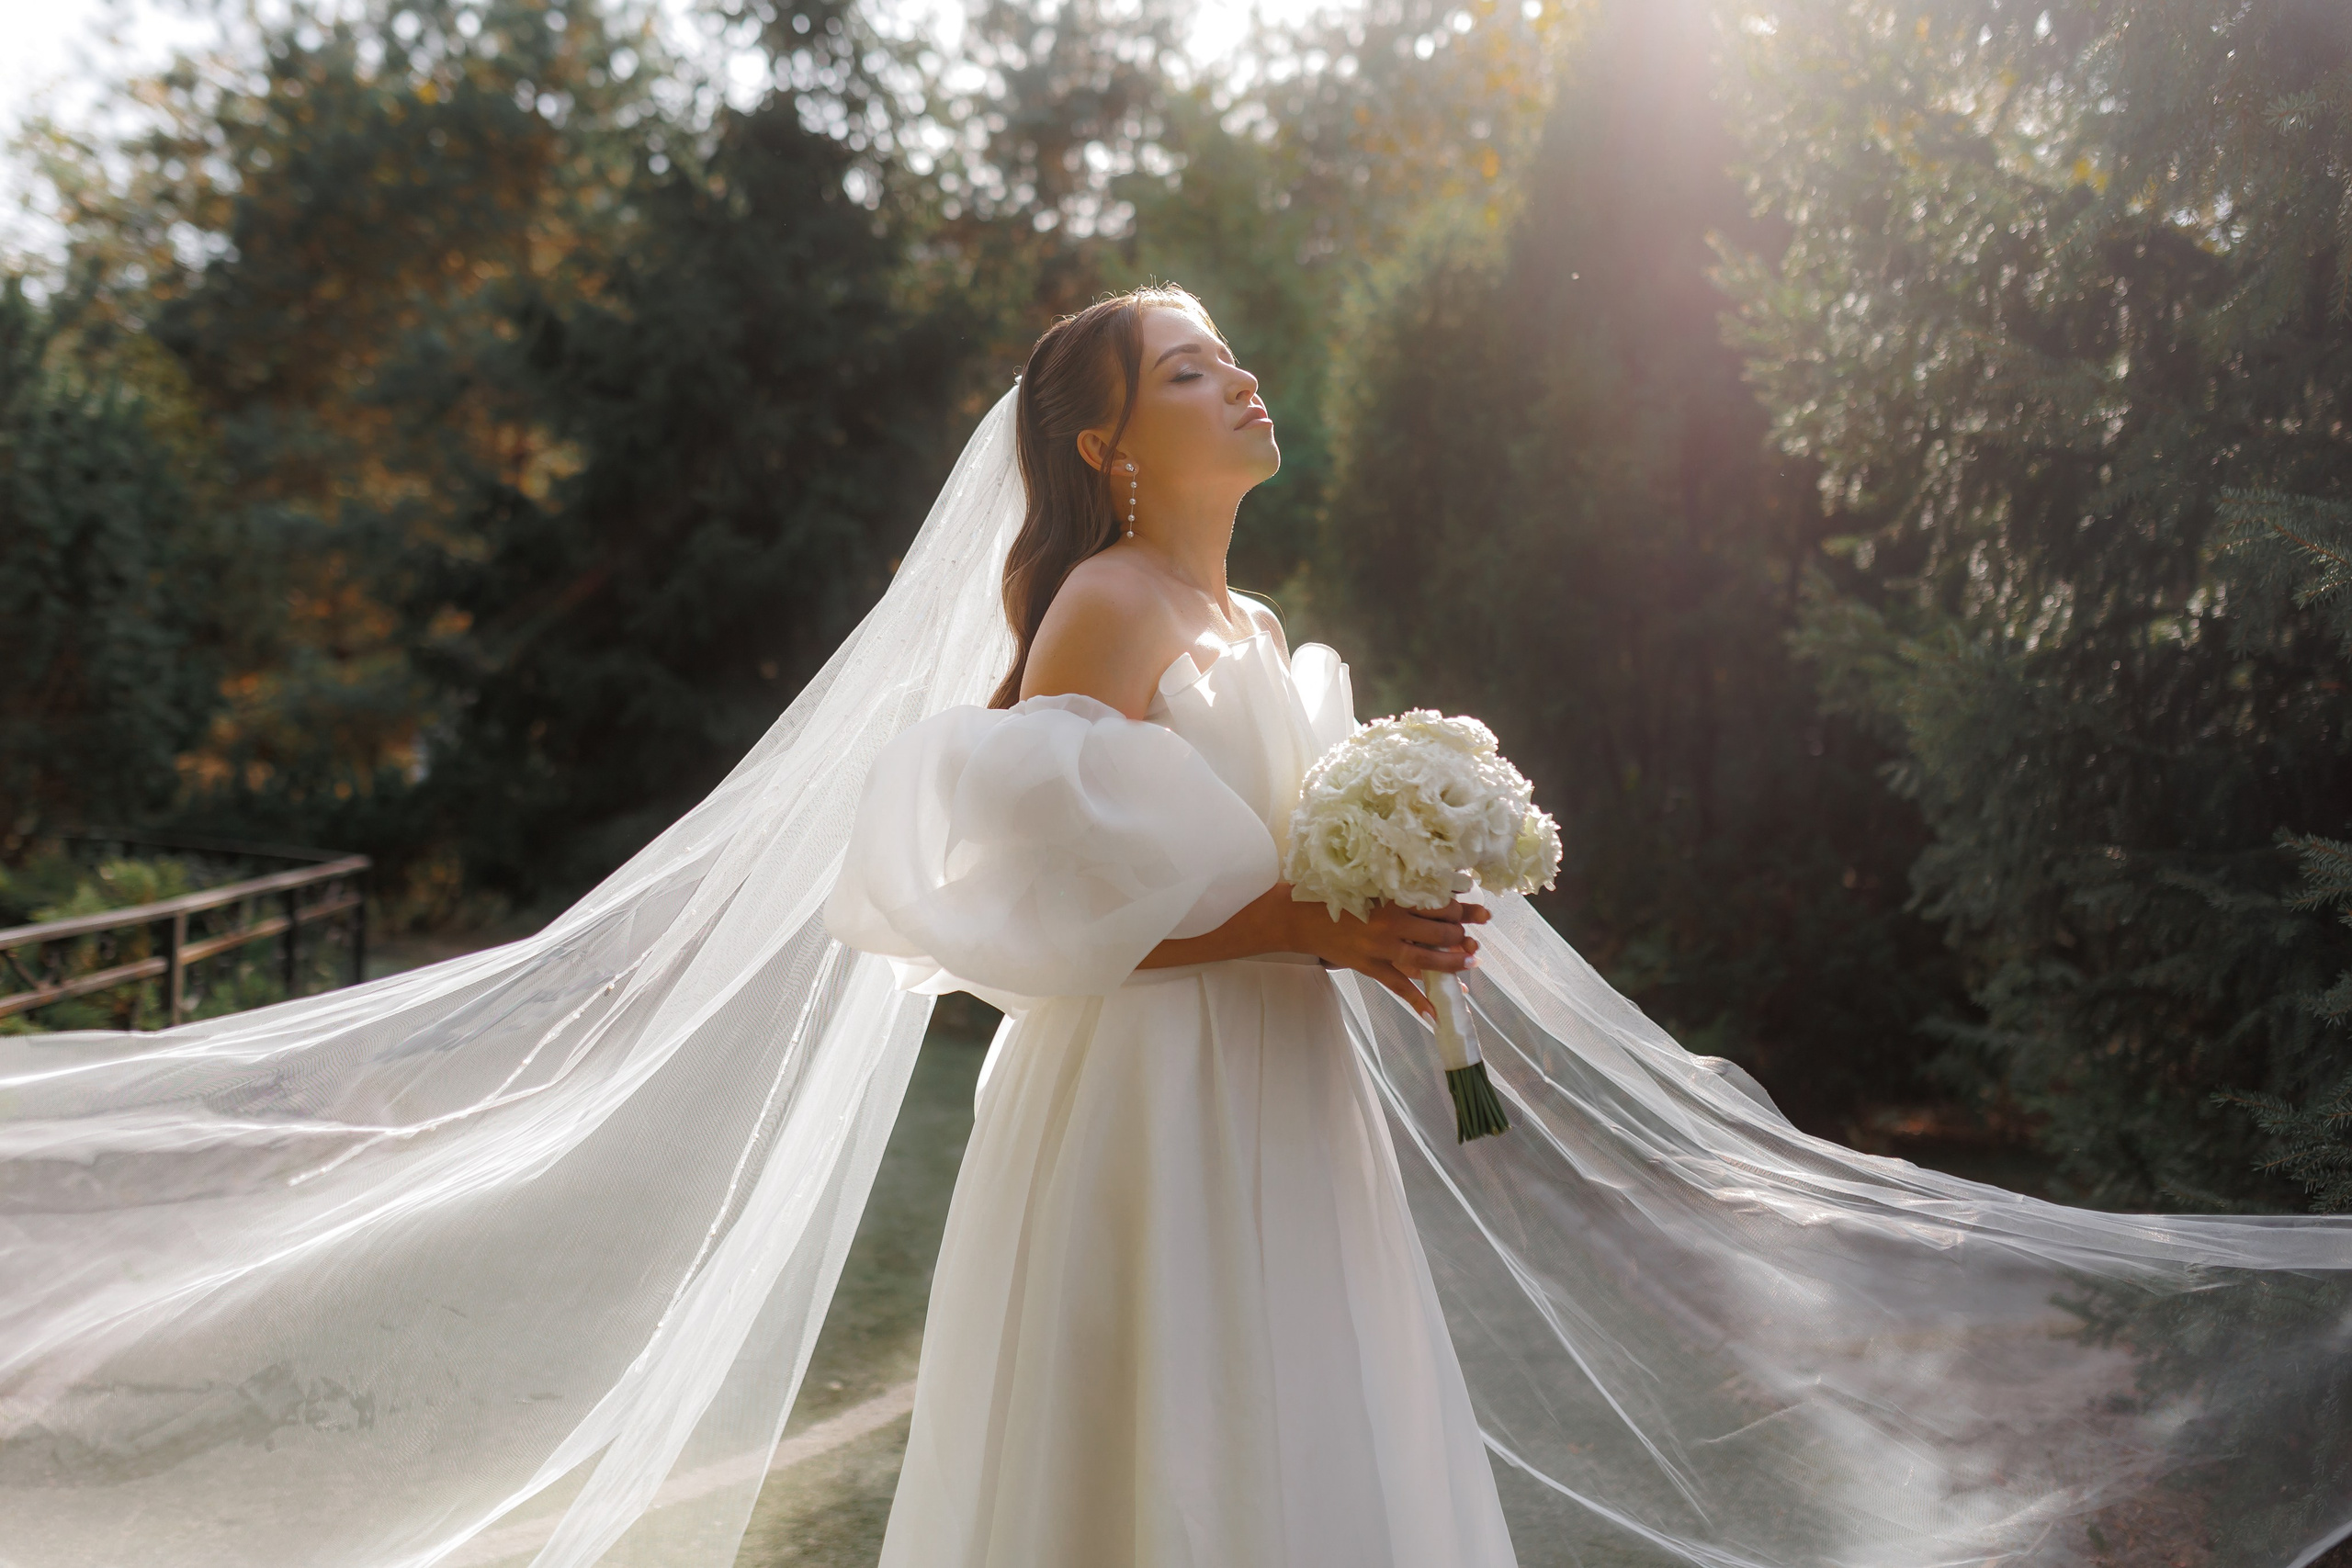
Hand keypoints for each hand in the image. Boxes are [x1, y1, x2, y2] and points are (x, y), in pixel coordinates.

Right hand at [1289, 890, 1489, 1021]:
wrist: (1299, 916)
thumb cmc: (1334, 893)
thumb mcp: (1370, 883)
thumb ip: (1399, 889)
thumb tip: (1436, 893)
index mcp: (1393, 897)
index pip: (1439, 904)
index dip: (1460, 909)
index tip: (1469, 911)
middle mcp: (1390, 923)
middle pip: (1438, 931)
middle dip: (1460, 935)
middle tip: (1470, 938)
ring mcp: (1380, 948)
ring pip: (1425, 960)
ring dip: (1451, 964)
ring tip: (1469, 964)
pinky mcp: (1369, 966)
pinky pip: (1398, 986)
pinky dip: (1418, 1001)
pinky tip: (1435, 1013)